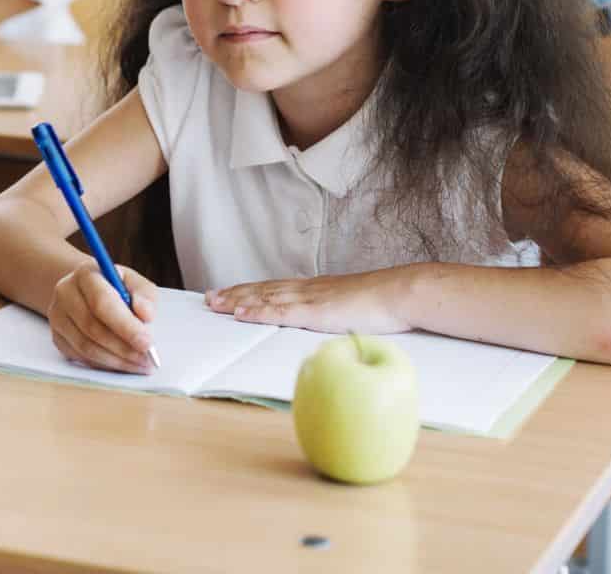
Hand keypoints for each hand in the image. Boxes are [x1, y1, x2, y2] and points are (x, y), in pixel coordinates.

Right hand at [48, 260, 157, 373]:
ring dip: (116, 360)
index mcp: (85, 274)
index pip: (102, 302)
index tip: (147, 343)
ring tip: (139, 364)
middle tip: (147, 359)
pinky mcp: (57, 337)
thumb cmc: (117, 288)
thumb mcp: (135, 283)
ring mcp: (58, 316)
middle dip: (123, 347)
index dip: (125, 326)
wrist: (87, 292)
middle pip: (92, 327)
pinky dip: (104, 365)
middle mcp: (65, 293)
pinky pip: (80, 357)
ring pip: (85, 346)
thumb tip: (145, 314)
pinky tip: (122, 364)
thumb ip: (145, 296)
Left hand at [205, 268, 414, 334]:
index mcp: (317, 289)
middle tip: (209, 297)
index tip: (231, 293)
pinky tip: (240, 314)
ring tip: (215, 303)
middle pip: (263, 290)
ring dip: (237, 300)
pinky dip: (257, 312)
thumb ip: (338, 312)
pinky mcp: (315, 311)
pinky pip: (279, 312)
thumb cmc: (384, 303)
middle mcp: (308, 289)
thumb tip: (333, 321)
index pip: (276, 289)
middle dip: (235, 293)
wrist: (400, 293)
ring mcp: (310, 299)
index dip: (251, 291)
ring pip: (265, 298)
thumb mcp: (354, 307)